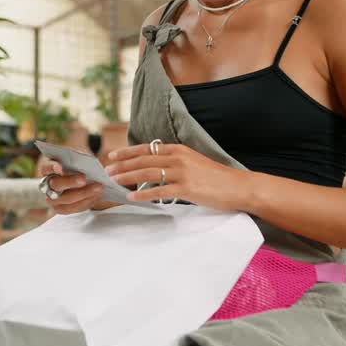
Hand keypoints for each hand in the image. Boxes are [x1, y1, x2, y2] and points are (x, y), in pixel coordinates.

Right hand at [41, 161, 111, 214]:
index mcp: (47, 168)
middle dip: (71, 182)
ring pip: (65, 200)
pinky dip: (86, 202)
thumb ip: (78, 159)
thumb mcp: (77, 158)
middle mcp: (48, 185)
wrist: (80, 177)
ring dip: (83, 194)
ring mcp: (53, 199)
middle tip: (84, 179)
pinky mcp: (63, 208)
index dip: (52, 167)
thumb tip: (85, 163)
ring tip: (98, 188)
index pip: (46, 167)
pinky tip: (97, 195)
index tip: (60, 168)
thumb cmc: (77, 164)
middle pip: (55, 185)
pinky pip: (73, 208)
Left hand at [104, 143, 247, 209]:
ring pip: (148, 173)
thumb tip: (155, 168)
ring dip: (128, 177)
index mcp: (179, 150)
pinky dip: (143, 194)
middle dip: (122, 165)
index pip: (147, 149)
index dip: (127, 152)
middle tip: (107, 170)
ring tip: (114, 180)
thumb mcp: (193, 162)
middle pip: (143, 160)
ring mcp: (182, 173)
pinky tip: (132, 196)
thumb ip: (175, 163)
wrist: (238, 186)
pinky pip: (159, 191)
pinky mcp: (186, 188)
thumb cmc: (216, 178)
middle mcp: (178, 158)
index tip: (112, 155)